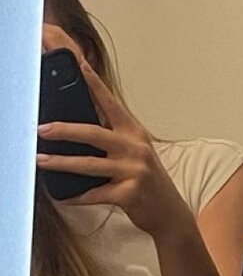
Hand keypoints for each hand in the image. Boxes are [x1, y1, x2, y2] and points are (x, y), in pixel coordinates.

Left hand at [36, 28, 191, 240]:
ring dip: (61, 163)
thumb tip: (76, 123)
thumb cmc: (146, 180)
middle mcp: (136, 149)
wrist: (169, 212)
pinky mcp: (129, 195)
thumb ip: (112, 136)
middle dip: (65, 130)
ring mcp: (134, 172)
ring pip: (90, 165)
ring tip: (41, 160)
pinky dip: (77, 196)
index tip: (76, 63)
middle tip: (41, 128)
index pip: (110, 102)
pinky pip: (96, 194)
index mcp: (135, 133)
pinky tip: (64, 197)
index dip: (92, 82)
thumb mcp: (135, 152)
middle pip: (94, 133)